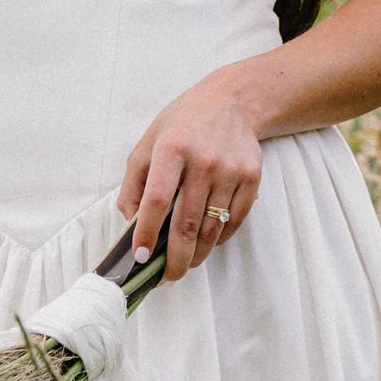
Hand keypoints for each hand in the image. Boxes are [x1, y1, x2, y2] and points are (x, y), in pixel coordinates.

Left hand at [118, 69, 263, 281]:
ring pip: (211, 229)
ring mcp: (230, 171)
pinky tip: (207, 242)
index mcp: (171, 150)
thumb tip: (129, 222)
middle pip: (186, 224)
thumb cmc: (183, 125)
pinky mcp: (251, 178)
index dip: (146, 233)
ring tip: (184, 264)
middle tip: (165, 278)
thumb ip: (133, 182)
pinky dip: (219, 238)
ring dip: (197, 254)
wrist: (233, 102)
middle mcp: (202, 161)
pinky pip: (233, 221)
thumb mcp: (148, 143)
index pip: (156, 201)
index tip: (140, 257)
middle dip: (174, 260)